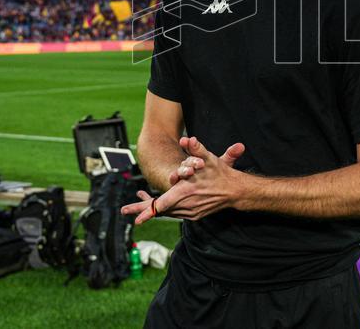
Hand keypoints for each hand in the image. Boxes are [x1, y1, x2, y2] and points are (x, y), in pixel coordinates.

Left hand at [120, 136, 245, 224]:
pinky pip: (174, 213)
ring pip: (166, 212)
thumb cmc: (220, 174)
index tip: (135, 219)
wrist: (235, 191)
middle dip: (142, 210)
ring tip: (139, 199)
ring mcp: (190, 212)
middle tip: (124, 210)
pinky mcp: (193, 215)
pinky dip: (165, 209)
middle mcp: (186, 205)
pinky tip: (157, 203)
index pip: (162, 204)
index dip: (148, 211)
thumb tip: (187, 139)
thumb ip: (196, 149)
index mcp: (186, 192)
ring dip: (153, 207)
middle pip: (159, 210)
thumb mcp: (209, 159)